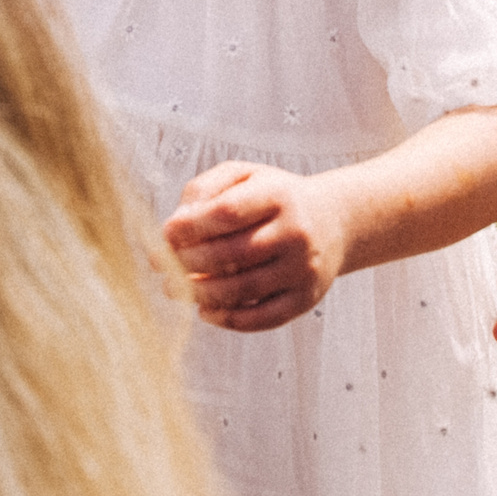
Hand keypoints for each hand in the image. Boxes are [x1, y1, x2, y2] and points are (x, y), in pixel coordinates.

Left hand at [164, 162, 350, 332]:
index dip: (190, 226)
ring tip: (174, 288)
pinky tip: (205, 309)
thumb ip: (206, 189)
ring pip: (242, 289)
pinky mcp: (304, 299)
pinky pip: (261, 318)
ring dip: (199, 293)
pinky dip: (227, 319)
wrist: (334, 221)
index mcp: (279, 195)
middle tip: (162, 265)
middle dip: (187, 262)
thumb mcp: (244, 176)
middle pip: (230, 254)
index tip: (165, 233)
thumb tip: (177, 223)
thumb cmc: (276, 198)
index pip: (227, 213)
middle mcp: (295, 232)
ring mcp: (302, 269)